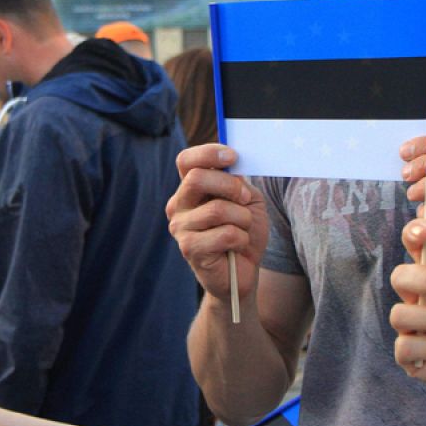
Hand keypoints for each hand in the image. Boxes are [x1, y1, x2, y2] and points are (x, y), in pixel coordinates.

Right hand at [166, 144, 269, 307]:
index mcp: (190, 189)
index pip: (187, 161)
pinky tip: (237, 247)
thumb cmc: (243, 233)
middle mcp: (179, 206)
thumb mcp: (246, 200)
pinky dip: (241, 238)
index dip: (209, 153)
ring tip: (243, 230)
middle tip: (244, 199)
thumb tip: (231, 164)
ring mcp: (181, 228)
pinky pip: (225, 234)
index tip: (233, 157)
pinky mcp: (190, 249)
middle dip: (230, 186)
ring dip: (242, 219)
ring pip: (217, 209)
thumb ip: (237, 180)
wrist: (242, 273)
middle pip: (197, 179)